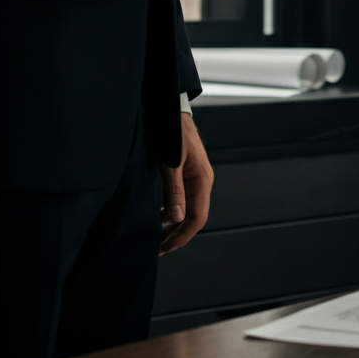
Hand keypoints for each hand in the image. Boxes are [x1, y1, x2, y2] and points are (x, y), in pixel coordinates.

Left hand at [159, 112, 213, 254]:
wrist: (172, 110)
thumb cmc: (172, 132)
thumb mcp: (170, 163)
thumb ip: (174, 191)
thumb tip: (176, 218)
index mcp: (202, 180)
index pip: (196, 219)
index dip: (181, 237)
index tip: (164, 248)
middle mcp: (202, 181)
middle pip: (193, 217)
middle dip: (177, 234)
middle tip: (157, 248)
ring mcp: (196, 177)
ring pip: (188, 208)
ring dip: (174, 224)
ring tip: (156, 235)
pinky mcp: (187, 173)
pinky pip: (183, 198)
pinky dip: (172, 210)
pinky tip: (159, 215)